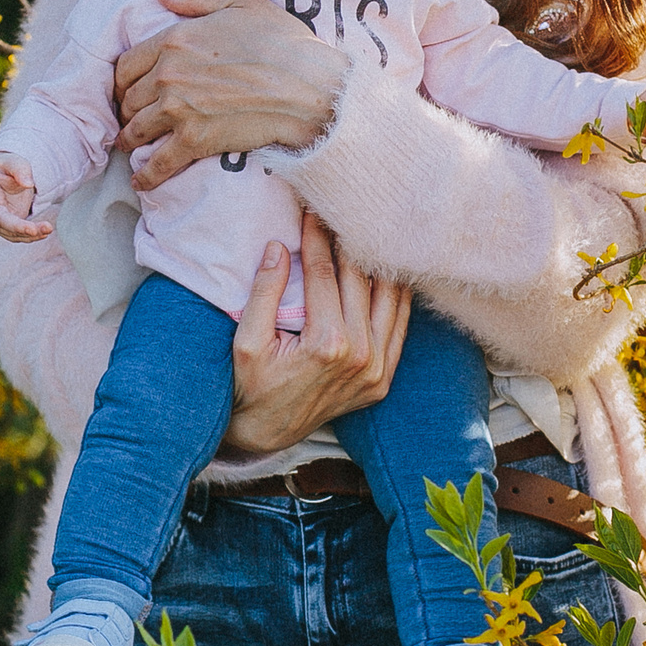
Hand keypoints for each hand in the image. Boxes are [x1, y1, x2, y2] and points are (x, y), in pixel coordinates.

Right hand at [0, 152, 51, 240]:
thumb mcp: (10, 161)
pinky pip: (20, 235)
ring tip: (48, 228)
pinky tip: (45, 232)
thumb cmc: (4, 167)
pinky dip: (32, 236)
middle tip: (33, 230)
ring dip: (30, 234)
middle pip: (2, 223)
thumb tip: (29, 183)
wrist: (3, 177)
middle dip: (18, 228)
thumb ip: (19, 168)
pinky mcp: (10, 227)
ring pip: (12, 233)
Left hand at [113, 0, 347, 190]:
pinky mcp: (194, 141)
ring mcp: (178, 110)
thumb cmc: (281, 41)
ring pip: (136, 130)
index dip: (122, 80)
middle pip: (128, 99)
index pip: (126, 65)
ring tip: (131, 145)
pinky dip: (146, 176)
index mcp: (173, 40)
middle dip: (126, 109)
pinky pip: (158, 163)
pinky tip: (141, 182)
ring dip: (130, 139)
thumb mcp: (241, 2)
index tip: (127, 89)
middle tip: (131, 117)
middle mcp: (167, 75)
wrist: (307, 86)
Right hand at [220, 214, 410, 458]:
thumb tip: (278, 247)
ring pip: (388, 299)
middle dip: (347, 242)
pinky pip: (399, 327)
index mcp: (326, 344)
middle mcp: (361, 356)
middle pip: (359, 280)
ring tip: (366, 234)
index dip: (316, 238)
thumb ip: (264, 293)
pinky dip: (396, 297)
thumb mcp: (246, 342)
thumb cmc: (250, 387)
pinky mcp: (383, 379)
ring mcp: (377, 370)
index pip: (323, 274)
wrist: (265, 435)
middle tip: (341, 213)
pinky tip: (388, 272)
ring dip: (377, 264)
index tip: (312, 211)